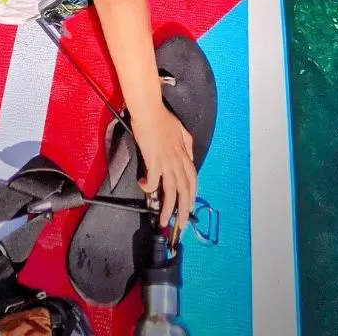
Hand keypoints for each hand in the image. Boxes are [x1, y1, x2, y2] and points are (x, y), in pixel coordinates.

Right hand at [132, 102, 196, 229]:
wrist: (149, 111)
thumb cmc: (162, 118)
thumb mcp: (181, 131)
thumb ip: (187, 145)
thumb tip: (189, 158)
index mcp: (185, 154)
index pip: (193, 179)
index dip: (193, 195)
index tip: (190, 207)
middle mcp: (178, 161)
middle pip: (185, 189)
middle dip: (184, 210)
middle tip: (180, 225)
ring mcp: (166, 162)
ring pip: (171, 191)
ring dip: (168, 208)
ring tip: (163, 221)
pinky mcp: (153, 162)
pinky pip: (153, 182)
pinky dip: (149, 188)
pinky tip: (144, 187)